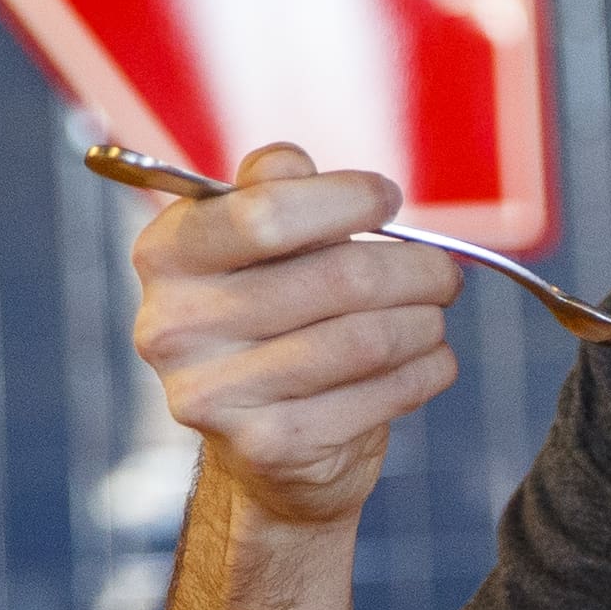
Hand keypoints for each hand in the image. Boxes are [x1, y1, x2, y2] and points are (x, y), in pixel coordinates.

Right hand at [127, 143, 465, 525]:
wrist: (265, 444)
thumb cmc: (276, 318)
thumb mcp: (260, 244)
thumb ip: (272, 190)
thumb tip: (293, 163)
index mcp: (167, 255)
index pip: (266, 212)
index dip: (347, 199)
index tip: (388, 200)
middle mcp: (174, 326)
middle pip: (338, 278)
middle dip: (415, 269)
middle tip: (443, 273)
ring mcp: (214, 394)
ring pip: (367, 339)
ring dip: (425, 322)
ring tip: (434, 316)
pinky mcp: (267, 446)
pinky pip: (382, 394)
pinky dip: (426, 371)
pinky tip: (428, 361)